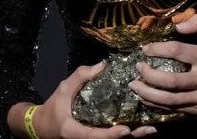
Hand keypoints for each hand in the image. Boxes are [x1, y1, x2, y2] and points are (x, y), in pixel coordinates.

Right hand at [29, 62, 157, 137]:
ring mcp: (92, 138)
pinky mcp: (96, 136)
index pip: (96, 136)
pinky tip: (142, 125)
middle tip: (151, 128)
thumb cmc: (54, 108)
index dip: (112, 135)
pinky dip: (128, 132)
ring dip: (134, 135)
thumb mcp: (63, 89)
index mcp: (75, 132)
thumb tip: (103, 65)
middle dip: (132, 136)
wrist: (44, 126)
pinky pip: (113, 137)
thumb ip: (80, 76)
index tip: (127, 129)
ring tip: (152, 127)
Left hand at [128, 13, 196, 115]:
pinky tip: (144, 97)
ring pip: (169, 99)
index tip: (145, 49)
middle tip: (138, 67)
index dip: (157, 49)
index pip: (177, 51)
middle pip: (170, 80)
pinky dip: (154, 104)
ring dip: (147, 93)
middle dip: (149, 75)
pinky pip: (172, 109)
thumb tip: (178, 25)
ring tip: (134, 85)